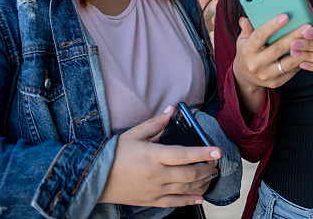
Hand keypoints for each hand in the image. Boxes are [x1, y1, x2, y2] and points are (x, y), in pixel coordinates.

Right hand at [99, 108, 220, 206]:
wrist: (96, 178)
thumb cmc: (114, 155)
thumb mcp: (134, 134)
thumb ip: (156, 122)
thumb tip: (171, 110)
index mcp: (153, 155)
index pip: (184, 154)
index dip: (203, 153)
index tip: (217, 150)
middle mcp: (157, 175)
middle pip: (190, 174)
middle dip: (207, 169)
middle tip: (215, 163)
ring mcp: (155, 190)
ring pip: (186, 189)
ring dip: (203, 183)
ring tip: (211, 176)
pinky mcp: (151, 201)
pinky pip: (175, 202)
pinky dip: (190, 200)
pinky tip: (200, 197)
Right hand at [232, 14, 305, 113]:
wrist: (246, 77)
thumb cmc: (247, 53)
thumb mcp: (243, 41)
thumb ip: (247, 29)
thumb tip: (245, 19)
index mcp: (247, 50)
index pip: (260, 36)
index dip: (273, 25)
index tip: (286, 16)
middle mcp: (255, 64)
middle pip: (277, 48)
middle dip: (294, 36)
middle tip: (307, 26)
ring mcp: (266, 75)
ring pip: (287, 63)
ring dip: (301, 51)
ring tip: (312, 40)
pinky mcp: (275, 82)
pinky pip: (291, 71)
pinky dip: (300, 62)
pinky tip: (308, 52)